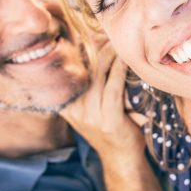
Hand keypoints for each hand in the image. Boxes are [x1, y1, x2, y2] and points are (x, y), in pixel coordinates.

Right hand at [60, 43, 144, 157]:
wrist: (122, 158)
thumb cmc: (111, 125)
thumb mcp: (93, 105)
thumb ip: (89, 84)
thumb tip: (92, 46)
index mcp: (66, 105)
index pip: (67, 71)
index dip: (76, 49)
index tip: (86, 32)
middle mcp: (74, 110)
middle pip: (81, 70)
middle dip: (93, 48)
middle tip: (104, 31)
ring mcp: (90, 117)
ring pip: (97, 77)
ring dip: (108, 55)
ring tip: (115, 41)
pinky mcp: (108, 121)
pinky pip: (113, 89)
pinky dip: (119, 71)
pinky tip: (124, 59)